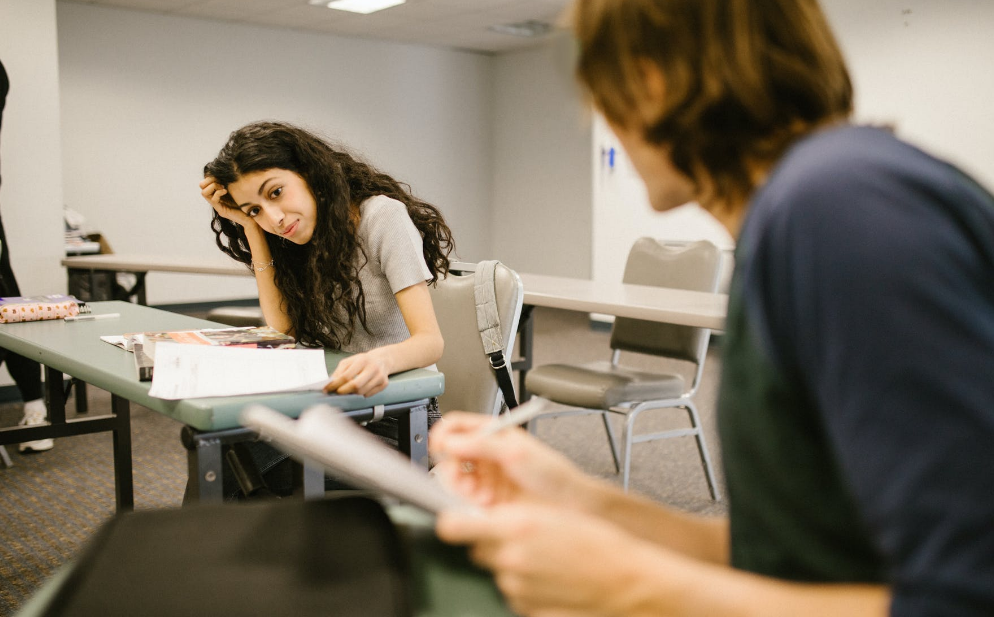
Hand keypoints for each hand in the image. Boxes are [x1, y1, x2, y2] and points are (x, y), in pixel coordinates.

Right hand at [200, 175, 254, 228]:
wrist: (253, 217)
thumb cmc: (247, 202)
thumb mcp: (237, 188)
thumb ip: (231, 182)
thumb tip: (227, 171)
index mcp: (218, 194)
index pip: (205, 182)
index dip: (211, 176)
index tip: (221, 177)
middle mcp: (215, 200)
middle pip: (201, 186)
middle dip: (210, 180)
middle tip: (221, 182)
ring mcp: (217, 206)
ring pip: (204, 193)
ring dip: (213, 186)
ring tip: (223, 187)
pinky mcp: (221, 211)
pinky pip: (213, 199)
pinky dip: (218, 193)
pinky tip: (226, 191)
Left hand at [324, 350, 389, 396]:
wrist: (382, 360)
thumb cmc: (362, 361)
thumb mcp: (349, 361)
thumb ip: (339, 371)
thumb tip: (330, 384)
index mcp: (362, 360)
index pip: (346, 376)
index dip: (335, 384)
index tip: (327, 389)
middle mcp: (373, 368)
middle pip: (356, 385)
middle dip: (344, 391)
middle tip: (338, 392)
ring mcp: (380, 376)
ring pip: (362, 392)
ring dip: (352, 393)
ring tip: (349, 389)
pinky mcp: (384, 384)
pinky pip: (369, 394)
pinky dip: (362, 394)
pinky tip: (361, 387)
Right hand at [429, 412, 595, 510]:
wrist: (569, 505)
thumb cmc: (553, 474)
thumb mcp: (516, 453)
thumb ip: (481, 444)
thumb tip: (450, 441)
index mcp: (492, 433)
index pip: (456, 426)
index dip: (443, 435)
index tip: (440, 449)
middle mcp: (486, 453)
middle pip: (450, 455)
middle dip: (453, 469)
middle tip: (463, 482)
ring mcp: (485, 476)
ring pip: (455, 479)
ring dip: (463, 489)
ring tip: (481, 495)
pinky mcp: (486, 498)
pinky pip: (465, 499)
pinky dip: (471, 502)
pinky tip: (487, 504)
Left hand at [437, 503, 662, 616]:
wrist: (627, 583)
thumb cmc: (600, 544)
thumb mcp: (553, 514)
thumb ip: (512, 515)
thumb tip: (481, 517)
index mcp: (517, 526)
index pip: (452, 525)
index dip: (451, 520)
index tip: (452, 518)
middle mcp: (510, 558)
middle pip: (475, 547)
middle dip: (489, 540)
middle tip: (518, 535)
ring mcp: (515, 587)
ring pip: (496, 569)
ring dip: (509, 562)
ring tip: (544, 558)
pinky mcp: (523, 608)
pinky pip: (512, 591)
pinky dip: (523, 583)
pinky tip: (549, 577)